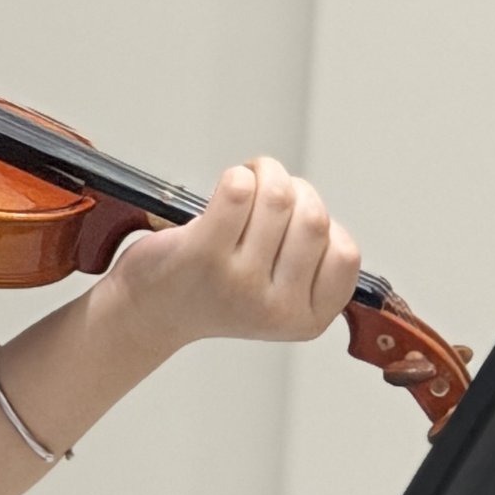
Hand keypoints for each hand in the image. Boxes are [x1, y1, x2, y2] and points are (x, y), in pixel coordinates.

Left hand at [103, 155, 359, 356]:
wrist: (148, 313)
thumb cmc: (213, 292)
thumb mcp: (277, 295)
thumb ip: (307, 262)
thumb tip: (313, 204)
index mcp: (305, 319)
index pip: (346, 254)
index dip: (325, 224)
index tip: (296, 222)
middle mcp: (275, 307)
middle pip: (314, 218)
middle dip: (295, 190)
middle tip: (269, 190)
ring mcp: (239, 282)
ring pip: (279, 198)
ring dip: (266, 174)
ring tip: (249, 180)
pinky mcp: (202, 255)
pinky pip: (238, 192)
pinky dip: (238, 176)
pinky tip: (228, 185)